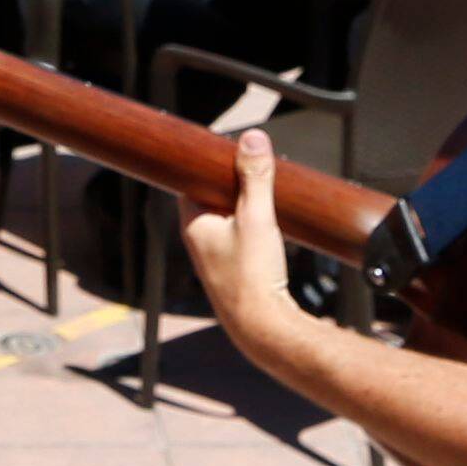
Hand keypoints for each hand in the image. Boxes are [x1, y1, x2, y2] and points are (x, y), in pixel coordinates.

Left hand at [180, 130, 314, 359]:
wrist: (262, 326)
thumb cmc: (252, 275)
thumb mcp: (256, 217)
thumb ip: (255, 177)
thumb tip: (252, 139)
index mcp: (193, 222)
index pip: (194, 179)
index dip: (211, 162)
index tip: (229, 146)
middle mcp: (199, 238)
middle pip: (213, 194)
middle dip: (234, 179)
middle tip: (258, 163)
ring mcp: (215, 254)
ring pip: (228, 214)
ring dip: (247, 201)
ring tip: (270, 188)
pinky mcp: (233, 267)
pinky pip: (239, 233)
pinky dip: (254, 221)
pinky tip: (273, 223)